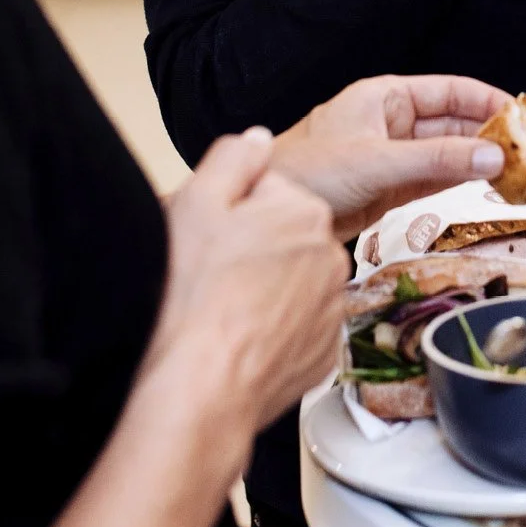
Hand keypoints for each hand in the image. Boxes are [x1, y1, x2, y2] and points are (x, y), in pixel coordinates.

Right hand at [144, 129, 348, 444]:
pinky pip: (298, 327)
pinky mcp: (324, 353)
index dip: (230, 213)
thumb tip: (258, 139)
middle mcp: (331, 255)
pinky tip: (240, 338)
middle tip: (213, 274)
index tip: (211, 237)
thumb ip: (233, 157)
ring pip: (293, 282)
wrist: (200, 387)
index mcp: (305, 211)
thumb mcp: (197, 201)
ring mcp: (331, 308)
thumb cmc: (194, 296)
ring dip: (266, 289)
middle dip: (254, 249)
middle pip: (284, 236)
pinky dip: (273, 331)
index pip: (267, 193)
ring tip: (224, 309)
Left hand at [268, 75, 511, 237]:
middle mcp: (392, 122)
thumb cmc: (308, 172)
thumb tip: (495, 157)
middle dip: (490, 136)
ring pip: (447, 154)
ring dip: (480, 163)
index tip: (522, 116)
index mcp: (385, 98)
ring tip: (520, 174)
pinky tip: (490, 189)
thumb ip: (438, 161)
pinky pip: (436, 179)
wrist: (267, 211)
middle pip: (452, 123)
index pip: (449, 91)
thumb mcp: (379, 163)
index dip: (487, 101)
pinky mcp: (391, 188)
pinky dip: (462, 183)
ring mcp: (393, 156)